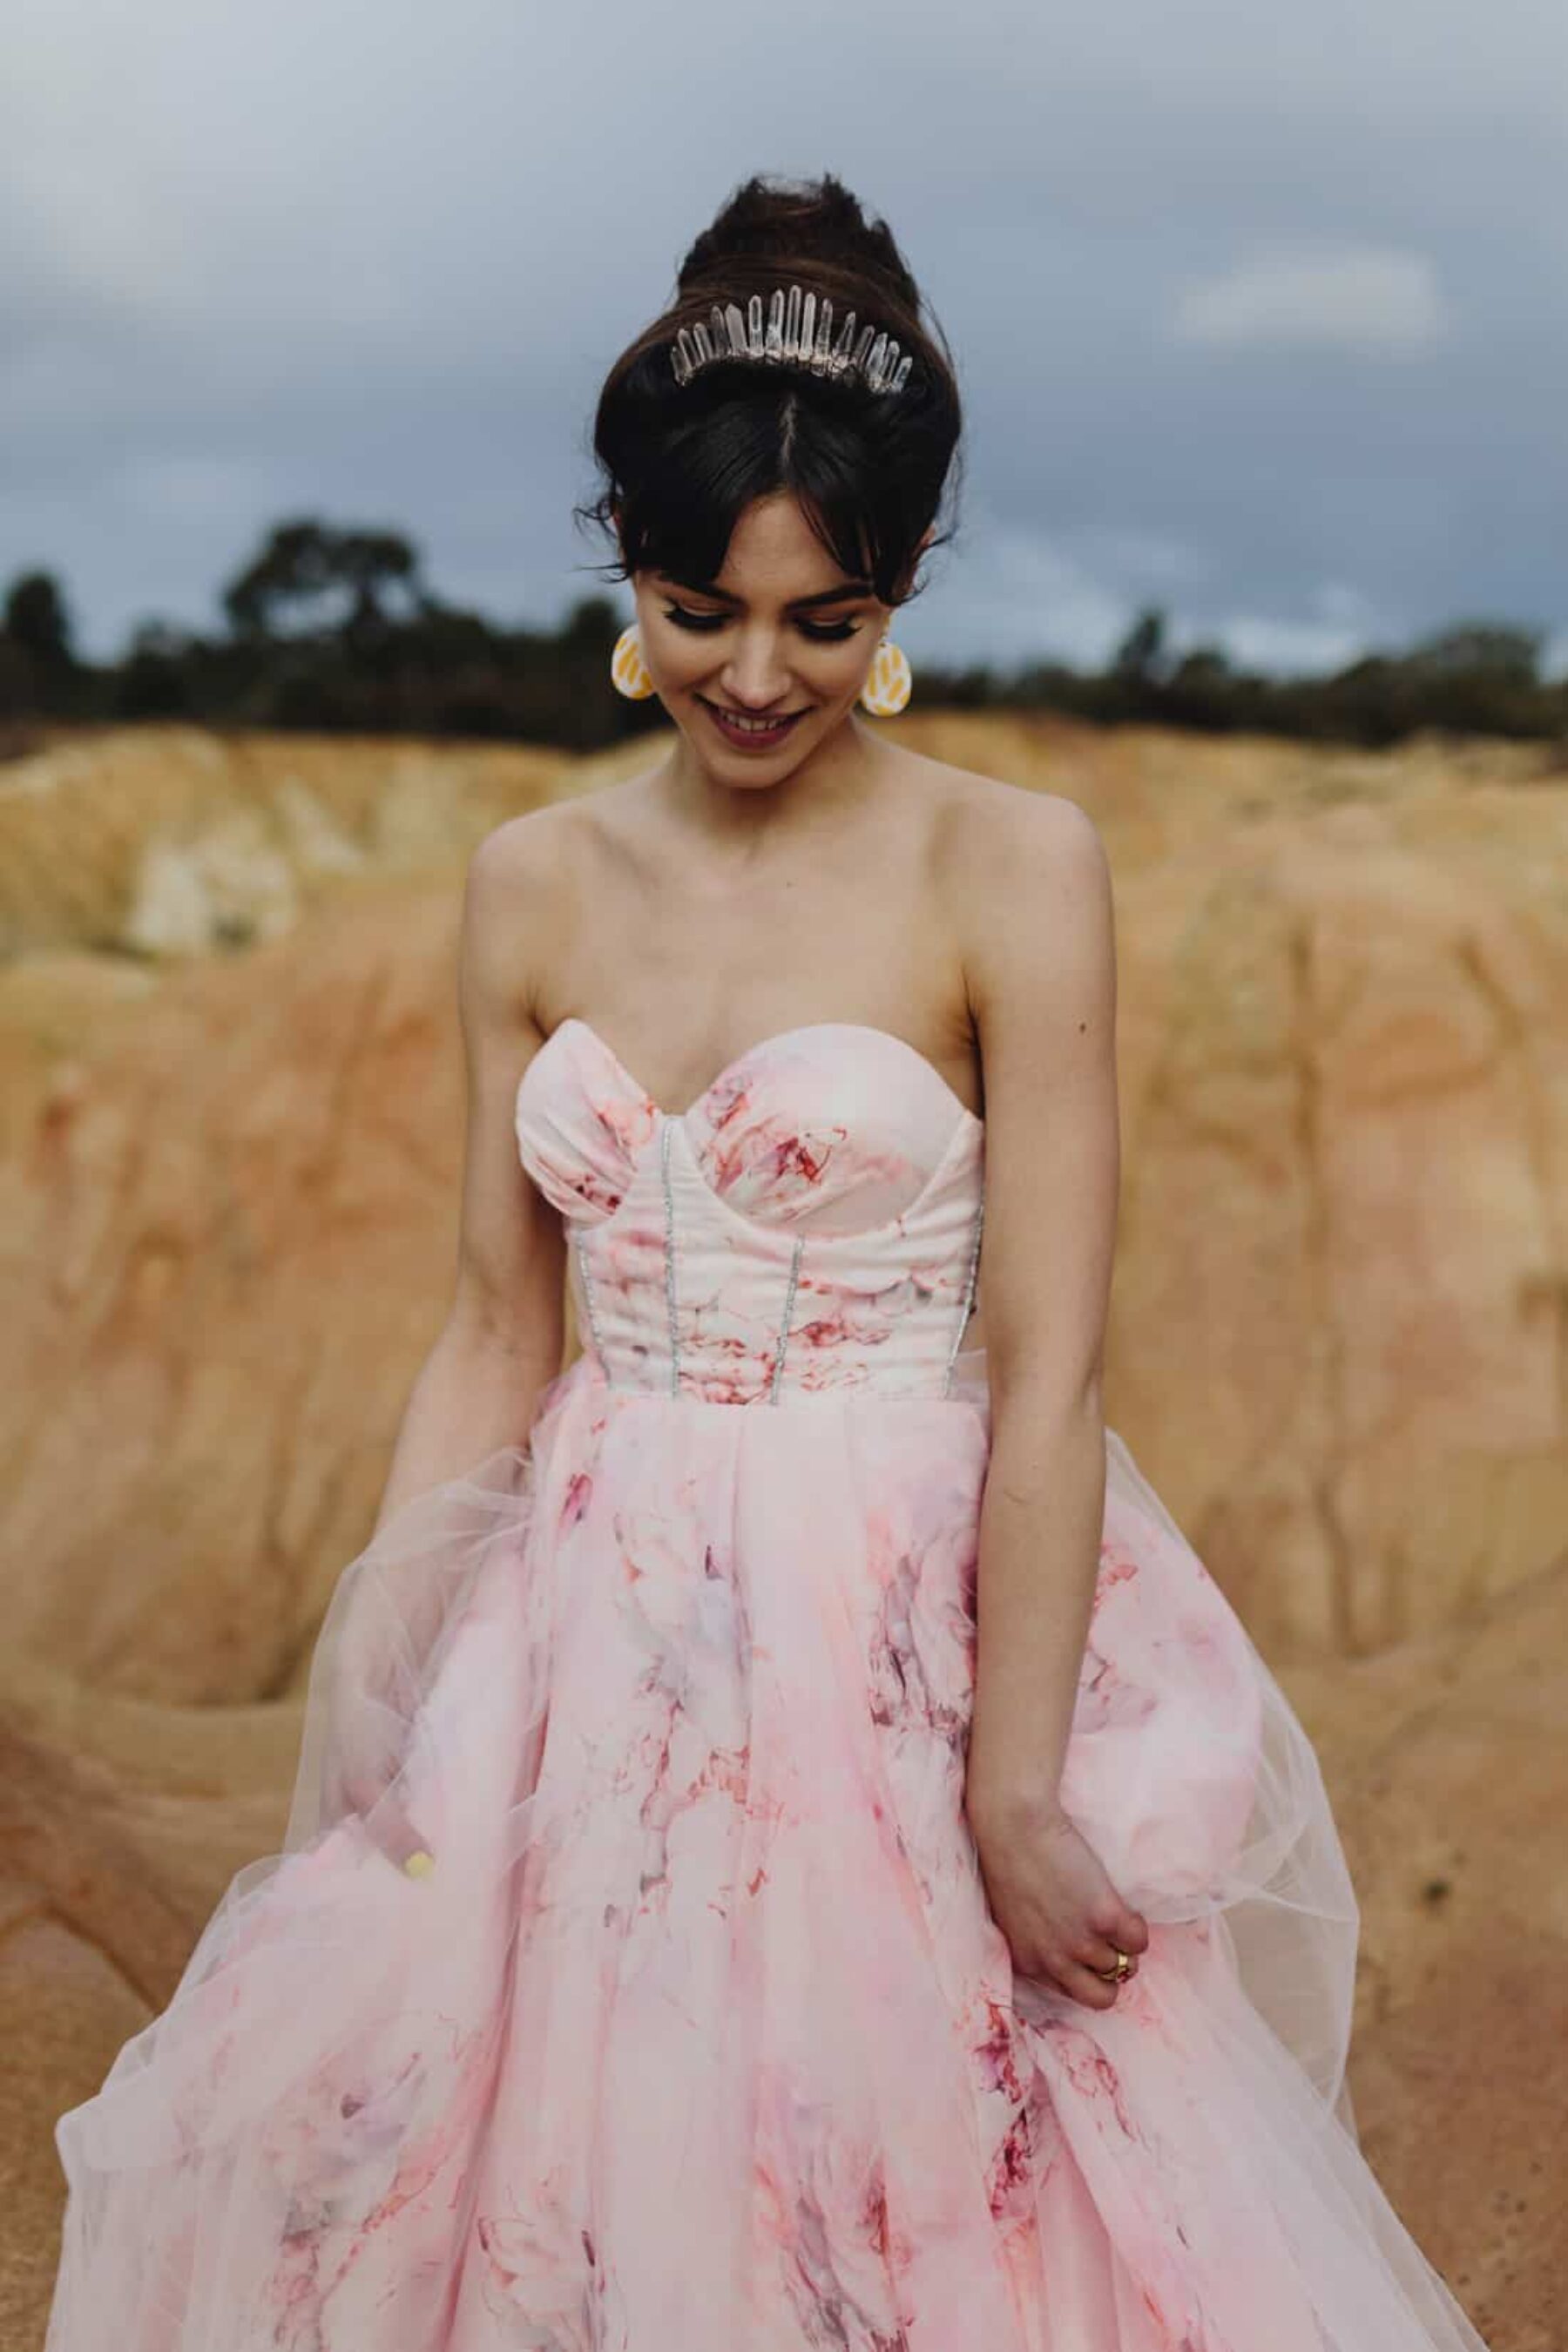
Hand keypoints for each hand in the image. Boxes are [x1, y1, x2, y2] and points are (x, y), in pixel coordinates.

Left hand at [966, 1785, 1148, 2010]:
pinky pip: (1139, 1941)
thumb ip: (1037, 1941)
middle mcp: (1055, 1961)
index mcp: (1029, 1963)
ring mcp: (1081, 1942)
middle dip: (1110, 1976)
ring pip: (1123, 1966)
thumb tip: (1066, 1948)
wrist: (1015, 1825)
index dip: (1085, 1974)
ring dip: (1123, 1945)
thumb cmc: (1009, 1859)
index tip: (1088, 1955)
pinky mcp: (1105, 1918)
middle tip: (1110, 1945)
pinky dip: (1138, 1928)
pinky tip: (1124, 1908)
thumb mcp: (1014, 1917)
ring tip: (1115, 1916)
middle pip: (1101, 1997)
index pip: (1070, 1994)